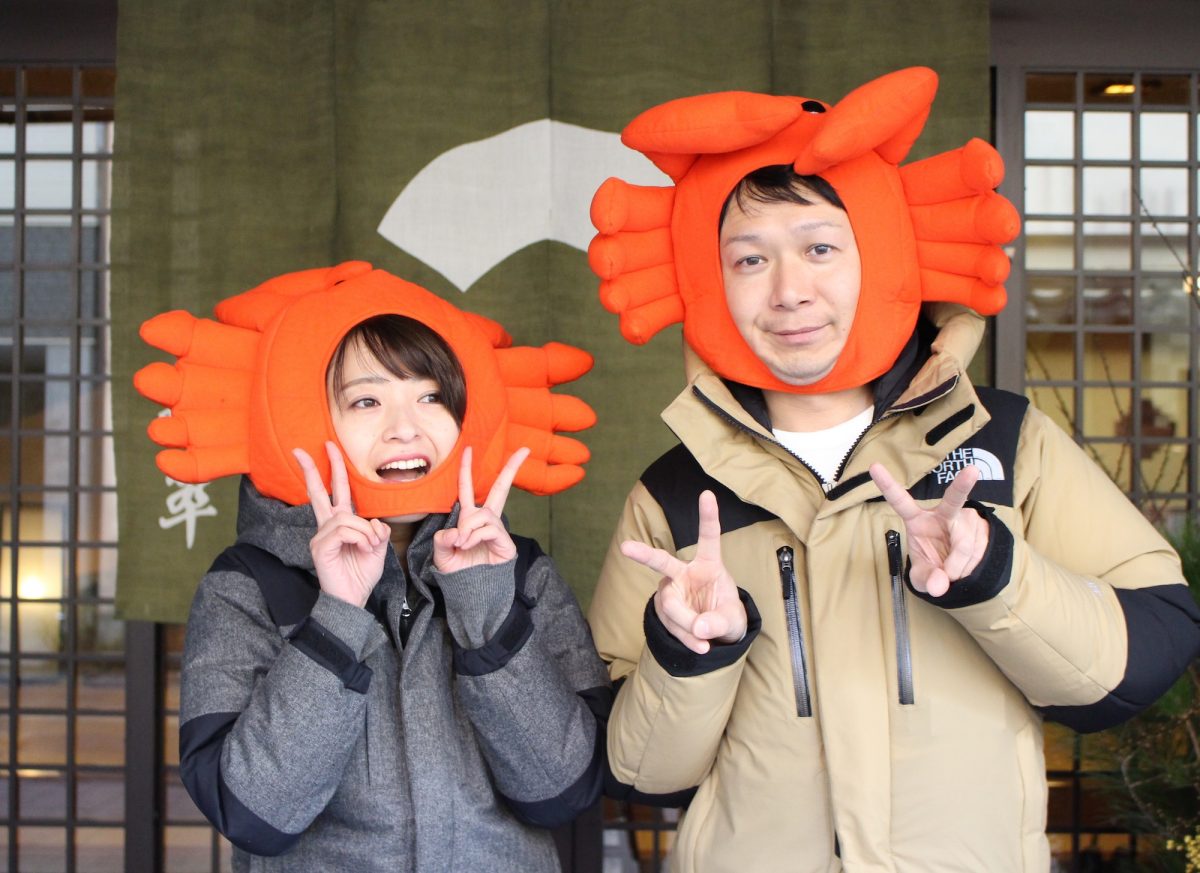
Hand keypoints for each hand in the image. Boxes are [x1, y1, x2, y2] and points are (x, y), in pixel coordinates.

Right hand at [294, 442, 390, 607]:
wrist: (353, 600)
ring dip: (366, 532)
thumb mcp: (377, 547)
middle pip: (320, 492)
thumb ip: (377, 530)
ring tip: (369, 547)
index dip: (333, 469)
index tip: (327, 447)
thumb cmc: (361, 575)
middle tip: (300, 449)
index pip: (336, 492)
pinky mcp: (320, 547)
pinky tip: (362, 549)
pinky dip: (360, 539)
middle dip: (315, 469)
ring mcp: (321, 537)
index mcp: (341, 524)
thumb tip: (374, 521)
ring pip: (348, 518)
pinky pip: (345, 531)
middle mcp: (327, 527)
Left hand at [433, 446, 528, 573]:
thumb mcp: (441, 553)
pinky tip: (469, 546)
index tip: (468, 448)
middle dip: (512, 468)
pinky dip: (474, 536)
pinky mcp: (505, 541)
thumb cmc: (457, 571)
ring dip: (468, 527)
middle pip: (500, 488)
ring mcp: (497, 529)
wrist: (470, 592)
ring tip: (462, 544)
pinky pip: (488, 529)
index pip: (467, 489)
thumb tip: (458, 531)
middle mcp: (486, 519)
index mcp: (469, 518)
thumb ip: (443, 539)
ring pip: (482, 514)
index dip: (466, 469)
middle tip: (525, 449)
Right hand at [621, 490, 745, 654]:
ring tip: (704, 643)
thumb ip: (718, 623)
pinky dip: (684, 638)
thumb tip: (698, 628)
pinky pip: (669, 623)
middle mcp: (684, 572)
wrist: (714, 636)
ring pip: (670, 607)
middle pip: (663, 563)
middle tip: (625, 547)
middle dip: (643, 555)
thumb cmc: (725, 617)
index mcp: (709, 565)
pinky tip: (698, 646)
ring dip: (687, 628)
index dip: (708, 517)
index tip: (708, 494)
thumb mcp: (731, 621)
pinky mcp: (662, 606)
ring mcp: (670, 589)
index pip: (708, 538)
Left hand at [869, 462, 988, 596]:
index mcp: (917, 519)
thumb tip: (940, 585)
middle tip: (972, 471)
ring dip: (958, 567)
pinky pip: (978, 552)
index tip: (873, 466)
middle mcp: (943, 513)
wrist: (960, 573)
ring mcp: (966, 518)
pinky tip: (966, 567)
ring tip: (952, 573)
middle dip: (963, 484)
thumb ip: (927, 580)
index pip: (900, 501)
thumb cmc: (934, 567)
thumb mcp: (924, 577)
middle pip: (954, 499)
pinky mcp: (984, 527)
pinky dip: (970, 567)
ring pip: (965, 544)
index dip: (887, 485)